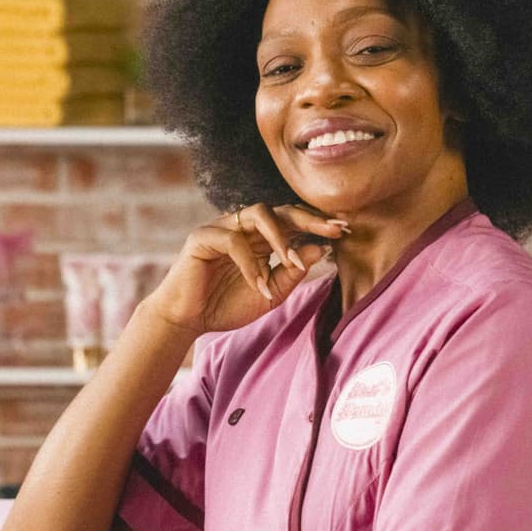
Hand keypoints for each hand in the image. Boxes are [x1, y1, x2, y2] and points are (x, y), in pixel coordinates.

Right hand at [141, 203, 349, 336]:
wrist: (187, 321)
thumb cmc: (225, 306)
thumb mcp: (270, 294)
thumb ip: (292, 273)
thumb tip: (322, 248)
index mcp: (260, 239)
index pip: (292, 221)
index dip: (317, 224)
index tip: (344, 231)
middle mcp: (243, 228)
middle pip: (280, 210)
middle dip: (308, 218)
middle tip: (333, 230)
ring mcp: (222, 229)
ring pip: (257, 213)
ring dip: (280, 237)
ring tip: (293, 262)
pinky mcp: (202, 238)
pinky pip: (232, 240)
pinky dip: (250, 263)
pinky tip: (258, 285)